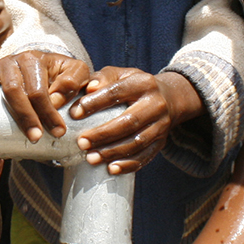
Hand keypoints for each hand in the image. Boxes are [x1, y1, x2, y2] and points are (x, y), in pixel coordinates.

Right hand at [0, 50, 91, 139]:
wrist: (46, 69)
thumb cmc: (59, 77)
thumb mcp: (75, 73)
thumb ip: (75, 80)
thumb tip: (61, 96)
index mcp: (35, 59)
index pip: (40, 88)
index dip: (49, 111)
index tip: (57, 131)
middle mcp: (12, 60)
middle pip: (13, 86)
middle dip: (23, 114)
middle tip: (34, 136)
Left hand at [71, 67, 201, 173]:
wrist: (169, 98)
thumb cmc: (134, 85)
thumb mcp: (121, 74)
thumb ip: (103, 78)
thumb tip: (87, 88)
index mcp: (143, 84)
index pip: (117, 92)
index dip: (95, 103)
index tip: (74, 113)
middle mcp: (156, 104)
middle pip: (129, 122)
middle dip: (103, 134)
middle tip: (81, 142)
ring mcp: (161, 125)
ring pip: (137, 142)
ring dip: (112, 152)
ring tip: (91, 158)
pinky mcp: (161, 142)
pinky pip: (146, 156)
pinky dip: (128, 165)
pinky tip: (111, 169)